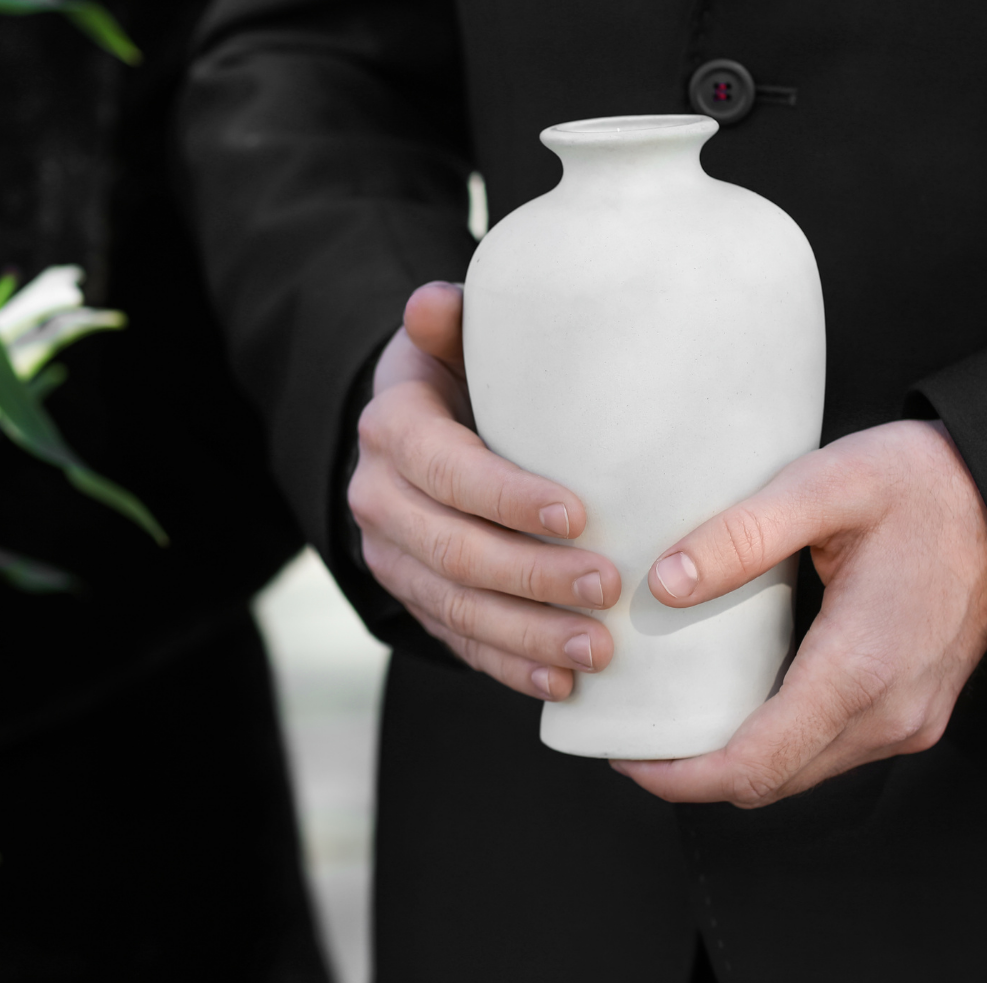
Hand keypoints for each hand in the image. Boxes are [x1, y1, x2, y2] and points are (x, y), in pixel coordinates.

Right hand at [348, 280, 620, 699]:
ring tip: (599, 651)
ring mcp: (390, 555)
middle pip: (452, 549)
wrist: (414, 432)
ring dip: (527, 635)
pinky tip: (562, 684)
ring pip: (454, 606)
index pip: (444, 467)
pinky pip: (454, 639)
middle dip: (531, 577)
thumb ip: (451, 323)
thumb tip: (436, 301)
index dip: (506, 496)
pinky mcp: (409, 595)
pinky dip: (507, 666)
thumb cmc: (457, 378)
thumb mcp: (452, 342)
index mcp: (391, 429)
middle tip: (608, 589)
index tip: (580, 514)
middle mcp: (378, 497)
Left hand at [613, 419, 986, 806]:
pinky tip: (728, 705)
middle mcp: (888, 713)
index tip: (626, 756)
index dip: (680, 775)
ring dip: (731, 761)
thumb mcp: (822, 485)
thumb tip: (663, 584)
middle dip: (693, 774)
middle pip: (771, 782)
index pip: (755, 764)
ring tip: (669, 721)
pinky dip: (770, 743)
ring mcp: (905, 718)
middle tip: (631, 737)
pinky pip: (826, 750)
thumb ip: (740, 535)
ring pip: (799, 772)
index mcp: (859, 668)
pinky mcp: (909, 709)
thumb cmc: (918, 485)